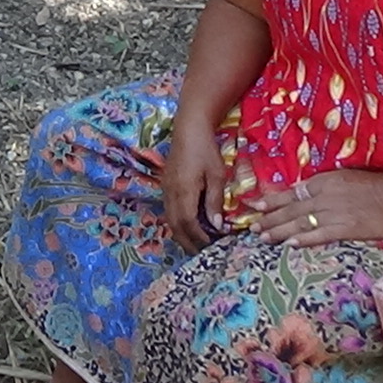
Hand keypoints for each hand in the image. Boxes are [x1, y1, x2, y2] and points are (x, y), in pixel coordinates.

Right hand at [163, 124, 226, 252]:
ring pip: (169, 220)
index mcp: (183, 191)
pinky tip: (189, 226)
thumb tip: (216, 226)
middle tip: (202, 253)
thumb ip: (215, 201)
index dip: (199, 237)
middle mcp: (170, 193)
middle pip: (175, 226)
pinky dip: (178, 223)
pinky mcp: (165, 186)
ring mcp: (165, 189)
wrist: (188, 129)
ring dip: (181, 234)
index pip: (188, 223)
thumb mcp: (217, 175)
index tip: (212, 245)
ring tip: (196, 243)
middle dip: (187, 242)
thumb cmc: (205, 150)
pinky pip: (169, 211)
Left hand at [252, 169, 382, 246]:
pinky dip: (302, 239)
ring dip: (279, 231)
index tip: (255, 206)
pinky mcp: (345, 229)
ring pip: (299, 223)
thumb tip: (301, 193)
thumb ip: (321, 186)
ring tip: (263, 238)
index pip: (291, 193)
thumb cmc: (374, 185)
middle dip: (269, 219)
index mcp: (322, 183)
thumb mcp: (343, 177)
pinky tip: (288, 244)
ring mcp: (333, 214)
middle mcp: (323, 198)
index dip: (271, 201)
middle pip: (290, 210)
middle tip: (252, 228)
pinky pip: (319, 235)